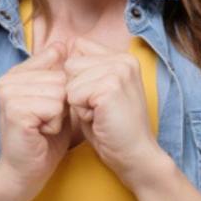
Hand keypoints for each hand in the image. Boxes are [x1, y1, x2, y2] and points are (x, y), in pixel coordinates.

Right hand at [0, 41, 71, 200]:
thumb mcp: (54, 100)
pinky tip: (40, 133)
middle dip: (62, 105)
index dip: (63, 89)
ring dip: (59, 116)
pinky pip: (55, 107)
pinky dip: (55, 124)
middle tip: (45, 122)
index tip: (48, 109)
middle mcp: (7, 80)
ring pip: (60, 92)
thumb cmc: (43, 138)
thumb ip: (56, 73)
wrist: (25, 173)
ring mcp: (8, 94)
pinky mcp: (15, 110)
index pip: (56, 62)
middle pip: (61, 78)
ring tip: (42, 128)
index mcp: (14, 74)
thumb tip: (62, 44)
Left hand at [63, 37, 166, 191]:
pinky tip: (99, 119)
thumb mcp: (97, 91)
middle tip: (99, 108)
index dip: (77, 77)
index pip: (78, 48)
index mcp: (122, 57)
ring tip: (100, 114)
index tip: (97, 97)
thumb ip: (85, 69)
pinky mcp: (110, 87)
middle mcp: (123, 59)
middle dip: (76, 90)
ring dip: (79, 102)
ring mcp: (119, 71)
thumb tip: (65, 45)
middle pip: (71, 65)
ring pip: (70, 81)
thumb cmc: (112, 128)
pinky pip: (73, 95)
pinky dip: (81, 112)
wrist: (134, 155)